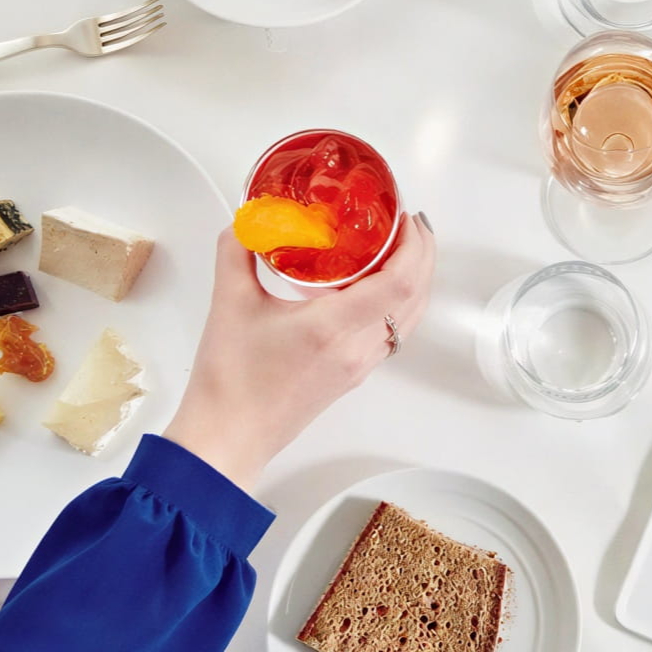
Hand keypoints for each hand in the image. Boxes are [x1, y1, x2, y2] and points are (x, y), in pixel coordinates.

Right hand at [164, 214, 435, 488]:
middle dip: (422, 253)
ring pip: (410, 316)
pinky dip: (399, 302)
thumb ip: (238, 252)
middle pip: (416, 295)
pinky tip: (379, 285)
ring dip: (416, 278)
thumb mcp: (228, 303)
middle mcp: (357, 347)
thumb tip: (248, 221)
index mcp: (331, 327)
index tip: (402, 216)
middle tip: (407, 220)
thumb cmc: (230, 380)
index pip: (398, 282)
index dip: (412, 245)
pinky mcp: (356, 373)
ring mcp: (361, 363)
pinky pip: (393, 331)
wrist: (230, 435)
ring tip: (402, 246)